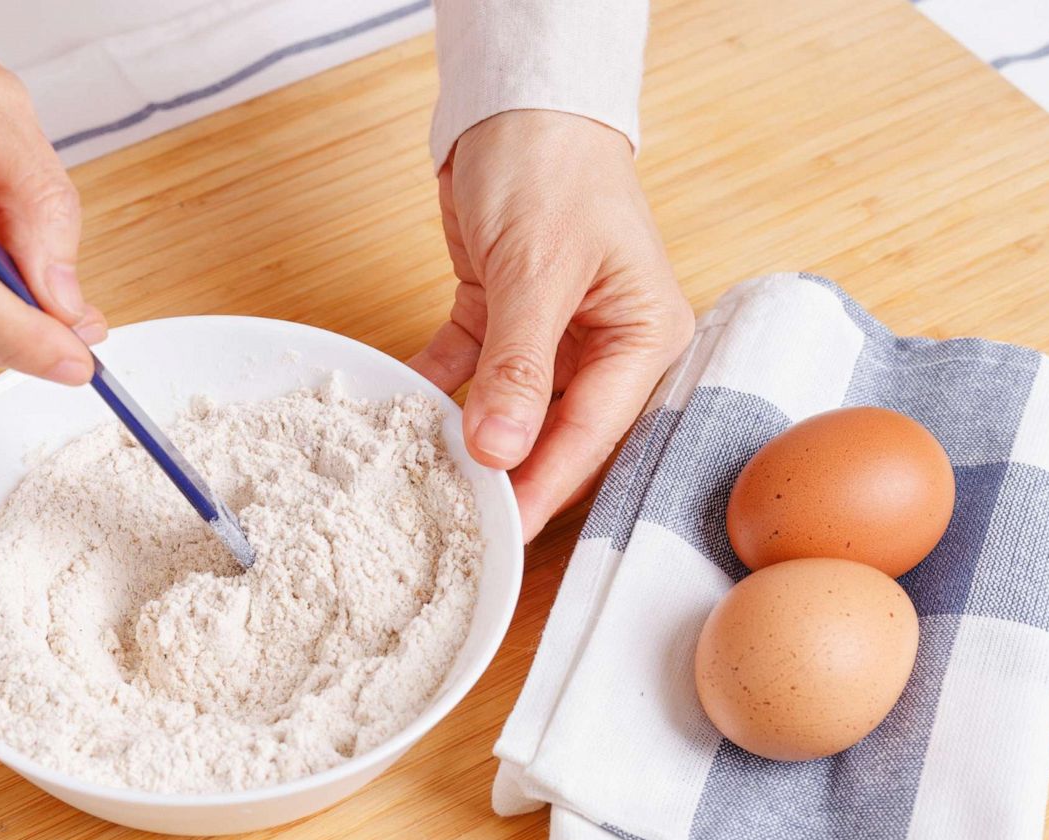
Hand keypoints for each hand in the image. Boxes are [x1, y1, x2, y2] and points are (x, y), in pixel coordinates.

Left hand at [410, 110, 693, 539]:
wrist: (516, 102)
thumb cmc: (553, 167)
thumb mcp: (537, 270)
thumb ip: (520, 366)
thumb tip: (500, 450)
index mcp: (644, 337)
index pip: (592, 431)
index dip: (544, 484)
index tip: (503, 529)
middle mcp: (606, 345)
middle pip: (555, 432)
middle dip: (508, 473)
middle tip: (460, 520)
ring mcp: (553, 335)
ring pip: (509, 409)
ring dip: (468, 437)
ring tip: (425, 477)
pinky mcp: (503, 319)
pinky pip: (469, 371)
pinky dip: (438, 391)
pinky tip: (405, 415)